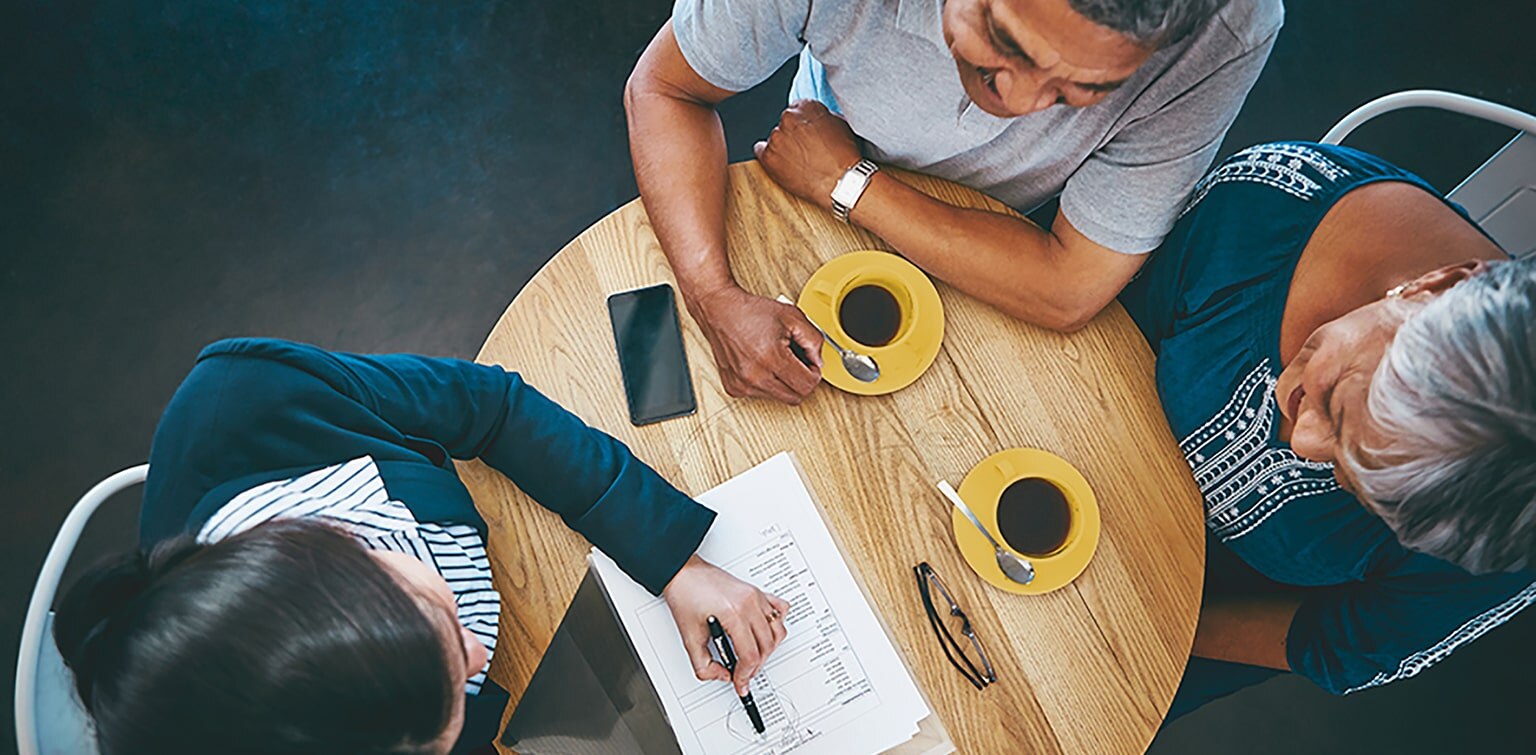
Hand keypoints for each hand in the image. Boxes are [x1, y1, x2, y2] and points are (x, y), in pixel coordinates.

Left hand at [663, 555, 791, 694]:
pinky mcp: (757, 592)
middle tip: (743, 674)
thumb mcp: (689, 638)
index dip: (745, 675)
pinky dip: (776, 625)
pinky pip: (780, 610)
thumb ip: (704, 665)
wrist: (684, 573)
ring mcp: (755, 596)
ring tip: (753, 657)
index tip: (740, 683)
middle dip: (755, 666)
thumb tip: (723, 675)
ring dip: (768, 649)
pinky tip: (764, 633)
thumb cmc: (685, 596)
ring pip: (777, 631)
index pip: (750, 655)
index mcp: (732, 613)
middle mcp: (749, 603)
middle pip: (766, 646)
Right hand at [692, 286, 822, 404]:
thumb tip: (818, 361)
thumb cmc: (750, 311)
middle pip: (795, 397)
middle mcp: (754, 376)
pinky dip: (767, 383)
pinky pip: (760, 395)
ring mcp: (742, 385)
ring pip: (779, 398)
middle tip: (798, 363)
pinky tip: (763, 365)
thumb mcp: (792, 316)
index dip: (814, 374)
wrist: (719, 310)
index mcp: (771, 358)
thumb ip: (814, 339)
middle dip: (802, 381)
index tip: (811, 364)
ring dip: (784, 383)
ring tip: (778, 360)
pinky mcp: (734, 388)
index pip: (806, 385)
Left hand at [753, 100, 862, 209]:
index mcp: (805, 107)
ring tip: (799, 160)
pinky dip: (769, 156)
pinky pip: (759, 151)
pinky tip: (782, 163)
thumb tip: (816, 121)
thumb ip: (822, 117)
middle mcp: (788, 119)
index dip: (803, 123)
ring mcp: (776, 138)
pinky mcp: (768, 157)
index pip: (797, 108)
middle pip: (785, 123)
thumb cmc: (844, 157)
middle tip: (805, 148)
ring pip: (775, 138)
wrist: (841, 181)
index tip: (806, 132)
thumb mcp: (840, 124)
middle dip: (793, 134)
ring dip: (783, 146)